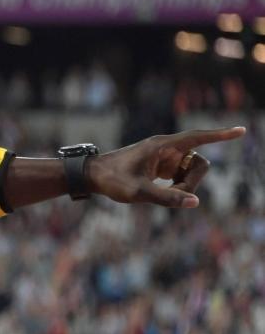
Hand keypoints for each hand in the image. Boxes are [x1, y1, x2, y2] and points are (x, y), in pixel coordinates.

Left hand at [88, 126, 244, 207]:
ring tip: (162, 195)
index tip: (241, 131)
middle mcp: (167, 148)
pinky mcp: (162, 166)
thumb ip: (166, 198)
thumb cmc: (112, 181)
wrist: (92, 176)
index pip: (198, 137)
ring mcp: (166, 157)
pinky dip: (178, 188)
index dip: (220, 135)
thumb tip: (194, 202)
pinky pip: (182, 176)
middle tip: (173, 196)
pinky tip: (162, 192)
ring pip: (192, 171)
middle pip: (200, 163)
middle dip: (193, 182)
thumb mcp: (138, 193)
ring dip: (185, 186)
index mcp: (163, 146)